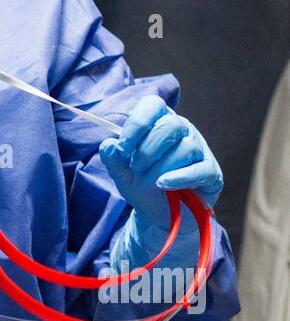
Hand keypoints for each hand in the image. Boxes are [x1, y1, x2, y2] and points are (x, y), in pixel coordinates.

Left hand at [99, 95, 222, 229]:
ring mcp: (200, 150)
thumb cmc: (143, 186)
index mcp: (159, 122)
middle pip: (171, 125)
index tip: (122, 147)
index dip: (137, 123)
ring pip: (185, 148)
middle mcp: (183, 130)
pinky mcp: (211, 172)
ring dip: (161, 167)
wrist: (160, 215)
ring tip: (149, 182)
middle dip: (148, 149)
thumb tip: (108, 144)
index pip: (153, 105)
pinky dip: (179, 177)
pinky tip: (164, 185)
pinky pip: (199, 169)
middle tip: (135, 168)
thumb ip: (113, 158)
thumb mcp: (122, 173)